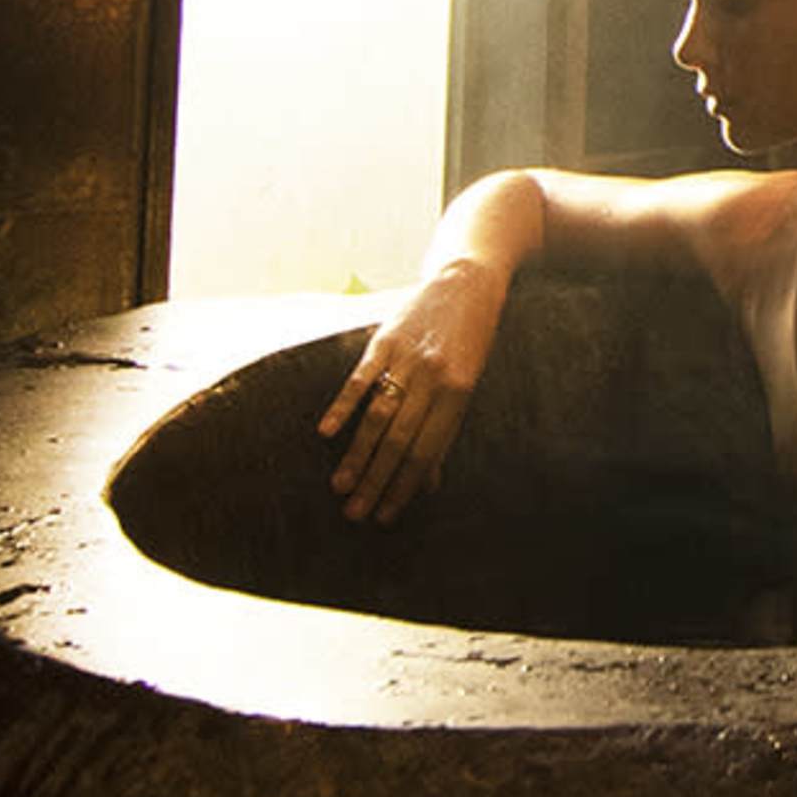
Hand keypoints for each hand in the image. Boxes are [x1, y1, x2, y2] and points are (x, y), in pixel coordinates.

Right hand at [316, 260, 504, 523]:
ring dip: (357, 455)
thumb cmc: (470, 340)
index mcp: (459, 395)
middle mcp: (434, 380)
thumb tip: (431, 483)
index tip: (385, 516)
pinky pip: (362, 377)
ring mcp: (409, 359)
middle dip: (377, 482)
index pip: (427, 453)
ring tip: (340, 486)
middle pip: (400, 442)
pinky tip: (326, 432)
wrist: (468, 280)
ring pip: (379, 417)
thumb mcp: (468, 383)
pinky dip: (343, 405)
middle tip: (355, 514)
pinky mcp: (386, 339)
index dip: (405, 487)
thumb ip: (445, 431)